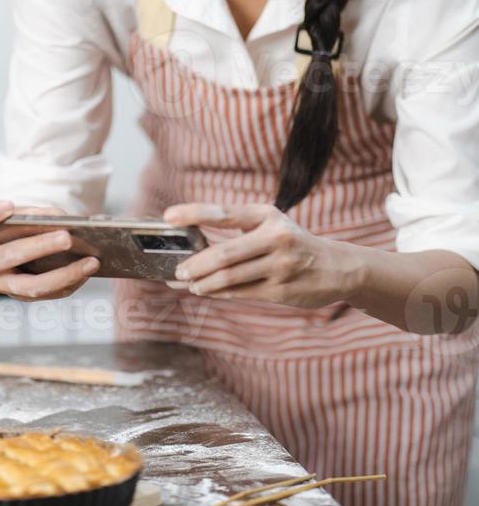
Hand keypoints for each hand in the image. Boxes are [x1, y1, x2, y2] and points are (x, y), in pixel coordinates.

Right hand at [0, 200, 98, 300]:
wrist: (19, 244)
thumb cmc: (20, 224)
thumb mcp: (24, 214)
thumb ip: (37, 215)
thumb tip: (66, 222)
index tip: (9, 205)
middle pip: (6, 257)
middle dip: (40, 247)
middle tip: (68, 237)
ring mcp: (1, 284)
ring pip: (30, 285)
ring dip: (63, 274)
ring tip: (91, 261)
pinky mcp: (21, 296)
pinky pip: (47, 294)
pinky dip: (71, 282)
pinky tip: (89, 270)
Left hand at [161, 202, 365, 307]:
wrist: (338, 268)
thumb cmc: (292, 243)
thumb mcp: (271, 224)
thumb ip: (239, 229)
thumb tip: (193, 241)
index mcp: (267, 215)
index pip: (224, 212)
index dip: (194, 213)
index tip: (168, 216)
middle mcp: (276, 238)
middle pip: (224, 254)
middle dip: (195, 264)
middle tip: (176, 270)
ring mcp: (280, 266)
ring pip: (230, 278)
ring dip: (202, 283)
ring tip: (187, 284)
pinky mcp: (282, 291)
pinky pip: (241, 293)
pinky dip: (219, 292)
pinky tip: (205, 291)